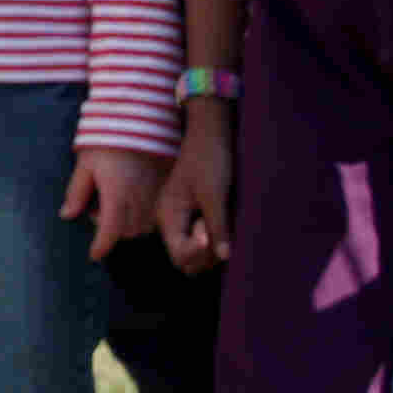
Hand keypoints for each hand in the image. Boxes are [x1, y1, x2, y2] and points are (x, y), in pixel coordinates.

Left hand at [62, 144, 162, 260]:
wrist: (139, 122)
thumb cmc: (107, 142)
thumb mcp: (85, 164)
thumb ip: (77, 192)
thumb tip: (66, 215)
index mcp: (117, 195)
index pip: (109, 232)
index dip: (100, 247)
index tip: (94, 255)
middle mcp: (139, 199)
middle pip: (126, 232)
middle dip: (111, 229)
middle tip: (98, 209)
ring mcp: (156, 195)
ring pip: (143, 227)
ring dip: (128, 224)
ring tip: (116, 202)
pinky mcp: (167, 189)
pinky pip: (157, 215)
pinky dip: (144, 216)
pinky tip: (134, 199)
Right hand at [157, 104, 233, 272]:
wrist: (210, 133)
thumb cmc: (210, 160)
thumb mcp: (215, 195)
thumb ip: (218, 227)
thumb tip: (224, 257)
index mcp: (168, 215)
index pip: (179, 254)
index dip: (198, 251)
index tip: (210, 231)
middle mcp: (169, 220)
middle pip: (184, 259)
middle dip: (205, 254)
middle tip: (216, 227)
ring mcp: (179, 218)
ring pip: (193, 251)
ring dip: (210, 248)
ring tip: (219, 222)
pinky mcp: (190, 213)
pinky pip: (198, 238)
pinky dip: (211, 239)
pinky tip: (220, 222)